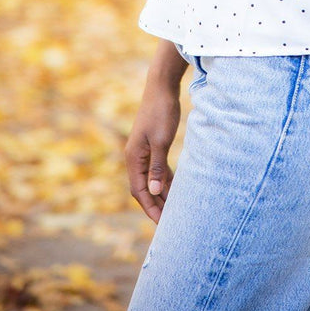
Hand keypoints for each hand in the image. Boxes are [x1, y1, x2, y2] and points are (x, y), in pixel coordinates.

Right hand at [124, 83, 181, 222]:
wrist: (162, 87)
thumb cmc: (161, 112)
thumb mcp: (161, 141)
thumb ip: (157, 167)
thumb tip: (153, 192)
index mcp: (133, 157)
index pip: (138, 191)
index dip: (150, 208)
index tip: (163, 224)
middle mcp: (135, 157)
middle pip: (144, 188)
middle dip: (156, 205)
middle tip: (171, 223)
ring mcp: (144, 152)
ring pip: (151, 180)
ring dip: (161, 194)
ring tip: (175, 210)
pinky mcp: (153, 146)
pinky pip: (157, 169)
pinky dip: (165, 180)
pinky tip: (176, 189)